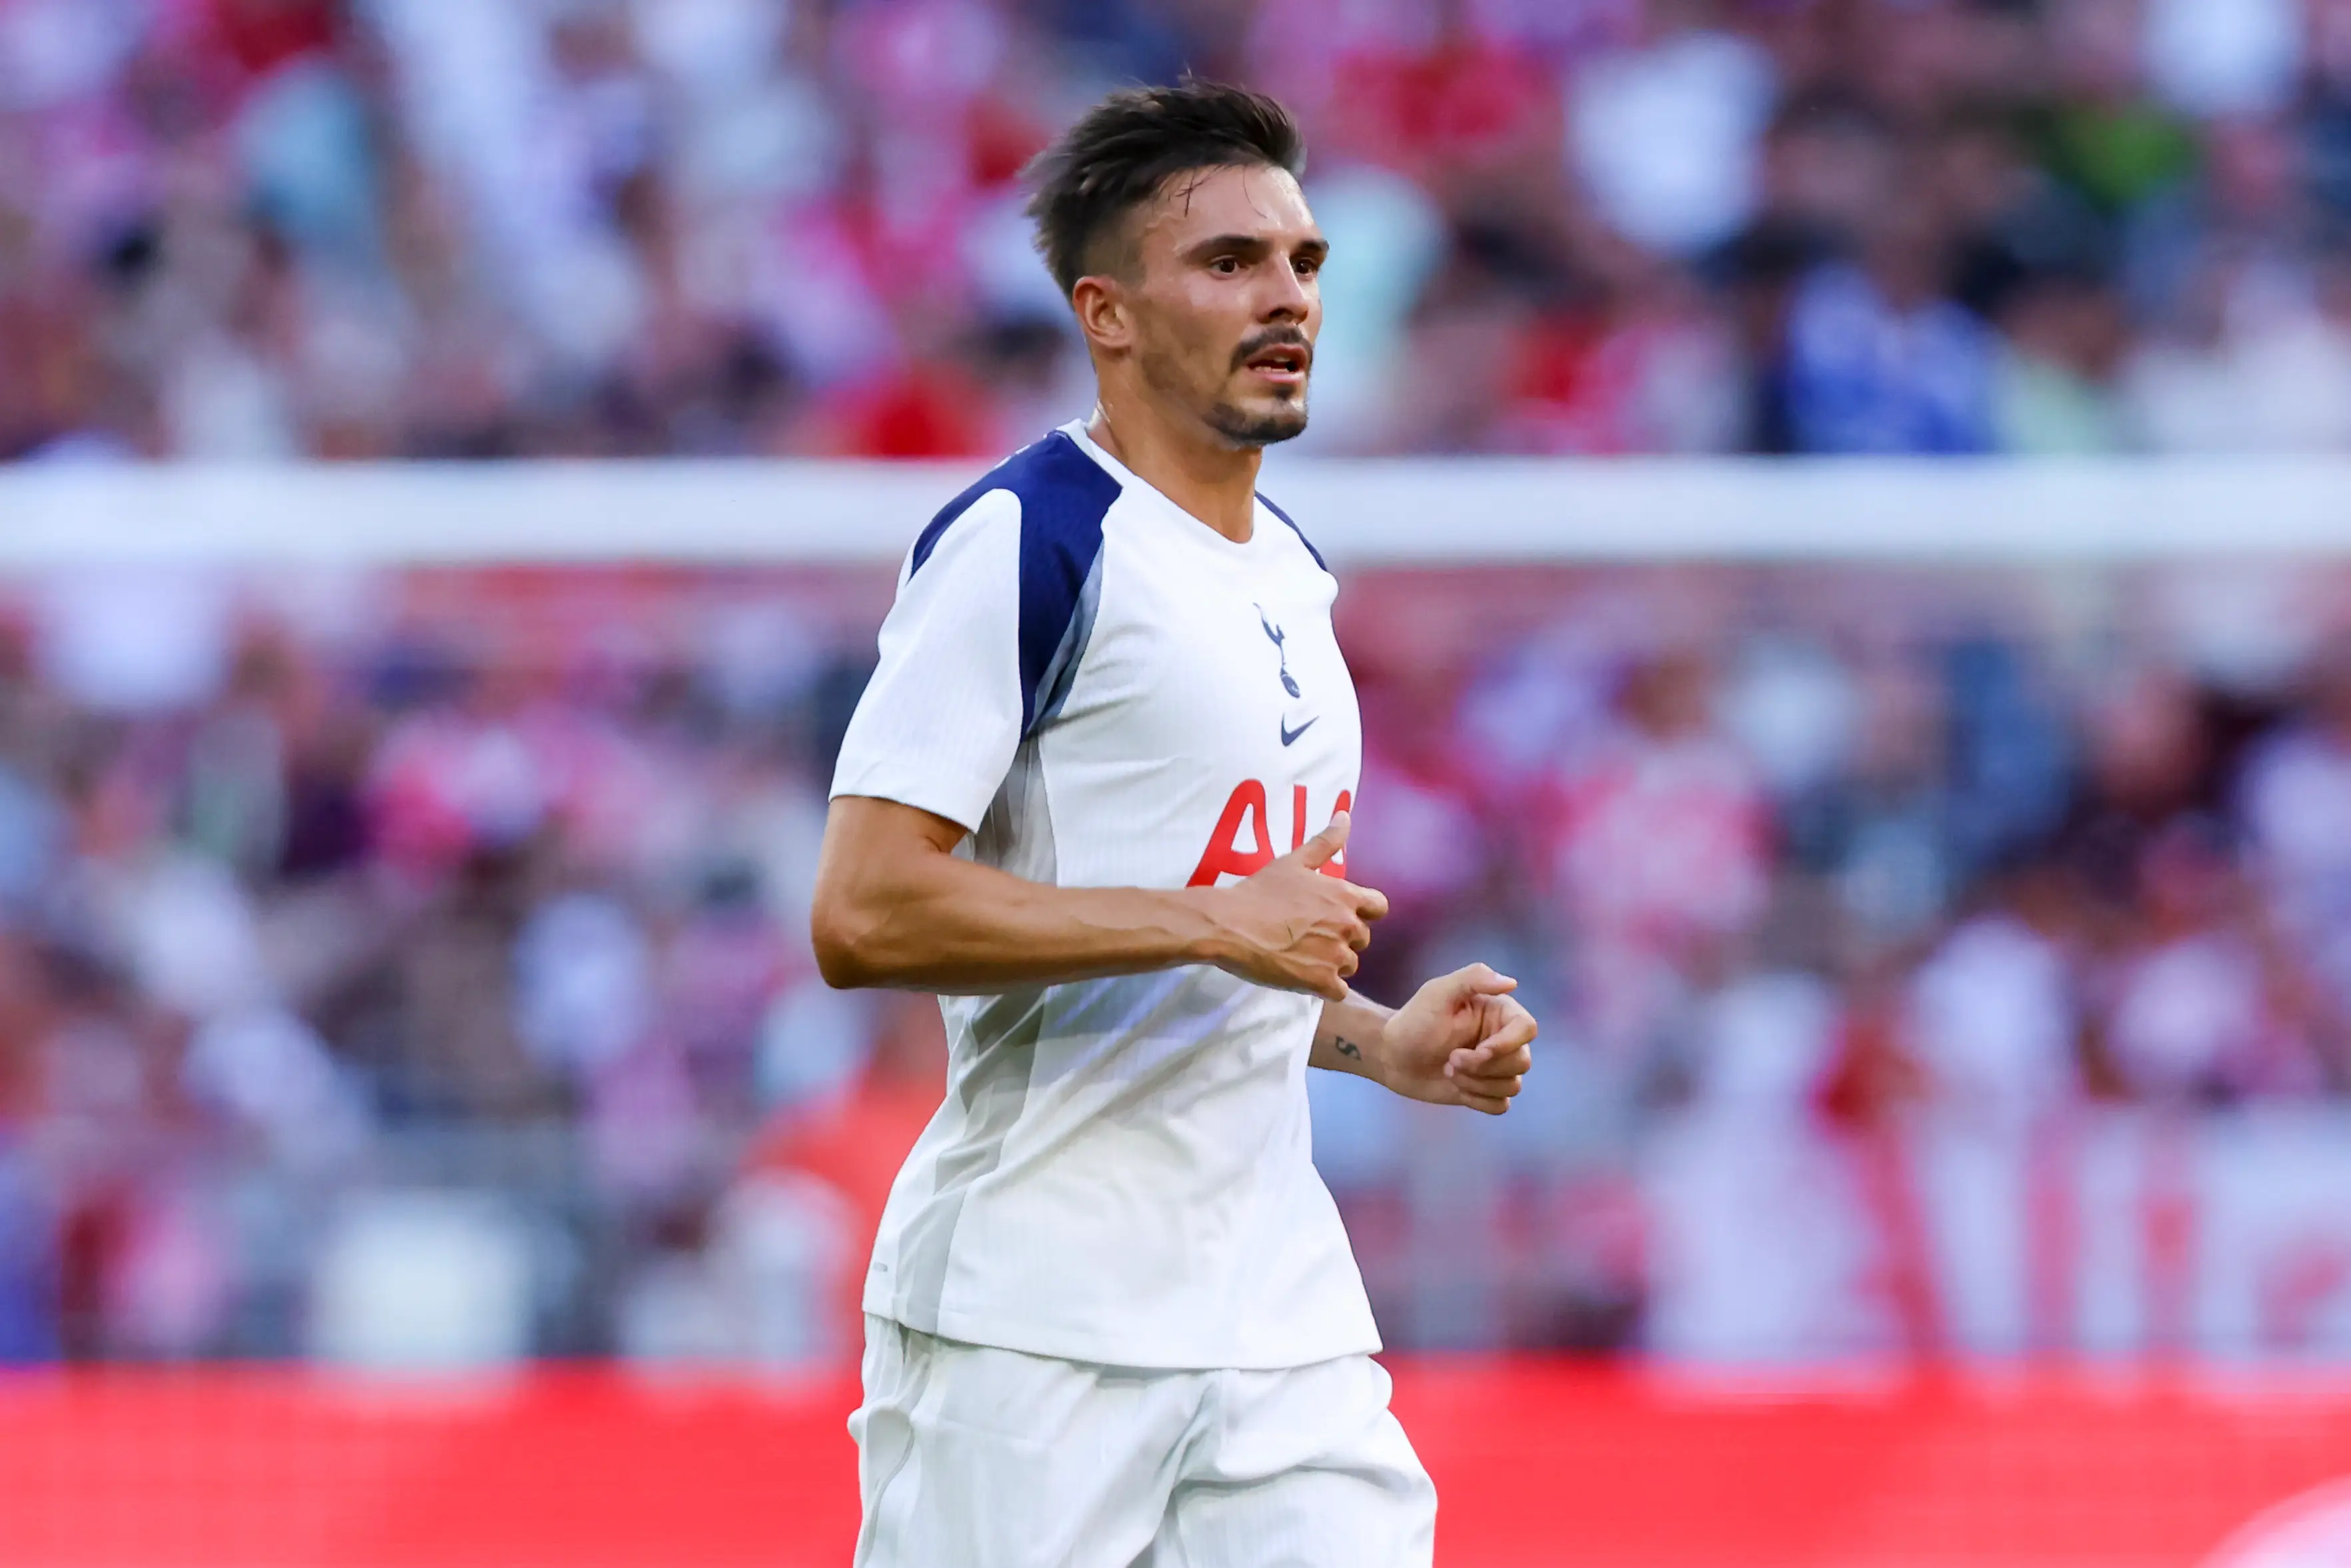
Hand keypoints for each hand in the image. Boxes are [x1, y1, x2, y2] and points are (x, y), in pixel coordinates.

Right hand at [1200, 811, 1388, 1001]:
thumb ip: (1326, 842)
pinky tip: (1302, 976)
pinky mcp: (1321, 982)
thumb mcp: (1294, 861)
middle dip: (1341, 939)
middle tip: (1309, 935)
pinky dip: (1323, 987)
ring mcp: (1335, 955)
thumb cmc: (1260, 891)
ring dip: (1331, 964)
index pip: (1379, 907)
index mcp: (1344, 895)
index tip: (1340, 914)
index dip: (1363, 912)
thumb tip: (1346, 816)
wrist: (1231, 925)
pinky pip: (1338, 991)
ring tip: (1302, 955)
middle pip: (1362, 939)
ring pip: (1349, 965)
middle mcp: (1346, 925)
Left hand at [1374, 963, 1535, 1114]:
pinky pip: (1500, 1105)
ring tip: (1447, 1070)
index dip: (1508, 1044)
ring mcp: (1495, 1068)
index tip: (1479, 1050)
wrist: (1392, 1055)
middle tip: (1450, 1059)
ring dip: (1475, 1084)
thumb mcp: (1438, 992)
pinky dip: (1477, 1100)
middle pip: (1522, 1062)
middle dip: (1483, 1067)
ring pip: (1511, 1085)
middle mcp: (1503, 1040)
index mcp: (1498, 1013)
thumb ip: (1473, 978)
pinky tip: (1455, 1087)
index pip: (1527, 1029)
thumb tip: (1512, 982)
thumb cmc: (1414, 1020)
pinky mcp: (1485, 1091)